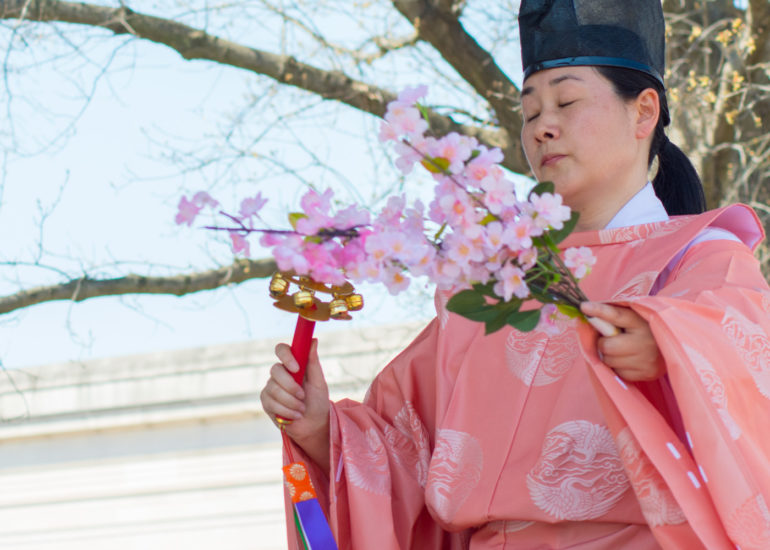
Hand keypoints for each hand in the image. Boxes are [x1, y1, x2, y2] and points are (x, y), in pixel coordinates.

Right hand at [260, 339, 330, 472]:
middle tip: (302, 396)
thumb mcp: (319, 382)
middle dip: (290, 386)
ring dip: (290, 401)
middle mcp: (280, 373)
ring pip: (273, 388)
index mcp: (293, 364)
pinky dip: (285, 410)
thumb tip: (313, 340)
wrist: (313, 424)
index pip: (281, 350)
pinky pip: (270, 402)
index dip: (286, 356)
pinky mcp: (266, 401)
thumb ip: (313, 361)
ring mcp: (271, 387)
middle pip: (275, 370)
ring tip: (302, 409)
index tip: (296, 368)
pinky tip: (295, 415)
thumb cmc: (317, 401)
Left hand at [580, 301, 665, 381]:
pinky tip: (628, 360)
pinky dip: (618, 367)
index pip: (616, 315)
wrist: (672, 347)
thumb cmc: (645, 329)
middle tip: (611, 340)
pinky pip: (618, 373)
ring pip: (609, 361)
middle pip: (607, 346)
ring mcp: (646, 359)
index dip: (599, 311)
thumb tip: (585, 310)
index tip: (584, 307)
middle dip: (604, 343)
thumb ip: (612, 314)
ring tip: (621, 350)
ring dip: (609, 356)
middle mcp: (645, 341)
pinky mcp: (646, 373)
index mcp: (641, 321)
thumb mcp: (633, 317)